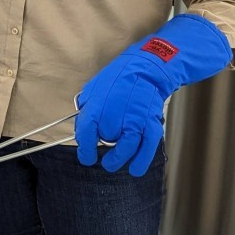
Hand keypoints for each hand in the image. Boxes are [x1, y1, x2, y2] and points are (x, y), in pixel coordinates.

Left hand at [76, 14, 231, 176]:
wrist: (149, 65)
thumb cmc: (119, 75)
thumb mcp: (95, 86)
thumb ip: (88, 105)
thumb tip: (82, 124)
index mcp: (99, 101)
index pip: (87, 129)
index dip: (85, 147)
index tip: (85, 157)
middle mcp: (117, 111)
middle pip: (107, 138)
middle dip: (104, 145)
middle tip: (102, 148)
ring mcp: (136, 117)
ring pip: (128, 145)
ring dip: (119, 158)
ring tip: (112, 165)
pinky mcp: (152, 121)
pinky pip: (148, 145)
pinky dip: (142, 160)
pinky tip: (136, 169)